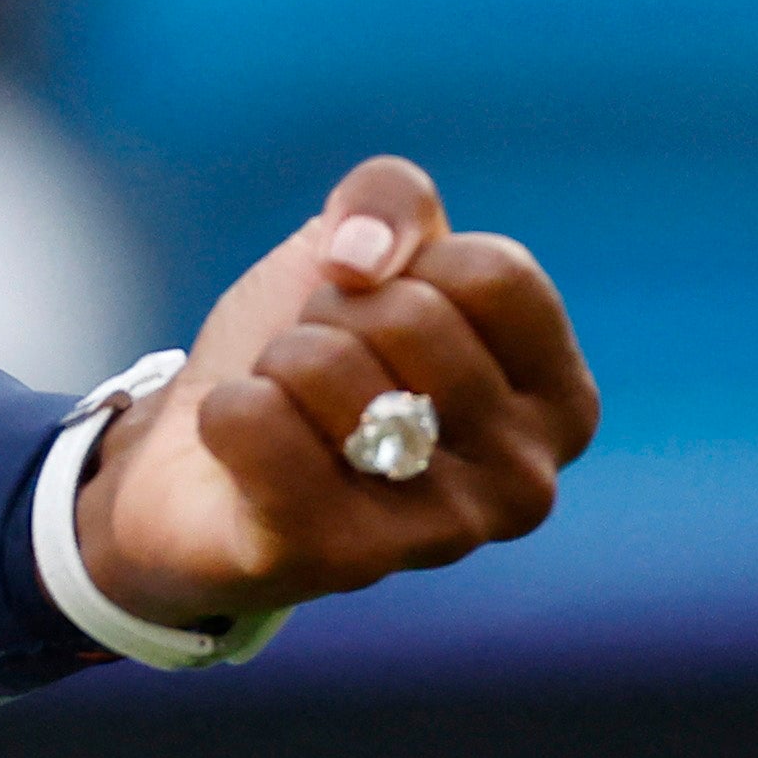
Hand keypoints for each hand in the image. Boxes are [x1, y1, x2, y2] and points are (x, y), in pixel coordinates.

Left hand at [74, 156, 597, 631]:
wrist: (199, 458)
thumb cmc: (313, 349)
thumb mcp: (363, 244)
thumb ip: (391, 197)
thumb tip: (360, 256)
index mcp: (558, 399)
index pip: (494, 274)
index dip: (408, 262)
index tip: (383, 304)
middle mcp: (525, 481)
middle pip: (408, 316)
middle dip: (332, 315)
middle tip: (323, 368)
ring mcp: (442, 534)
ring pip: (326, 366)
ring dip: (278, 363)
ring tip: (291, 412)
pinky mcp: (339, 561)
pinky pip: (256, 422)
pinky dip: (227, 410)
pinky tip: (247, 454)